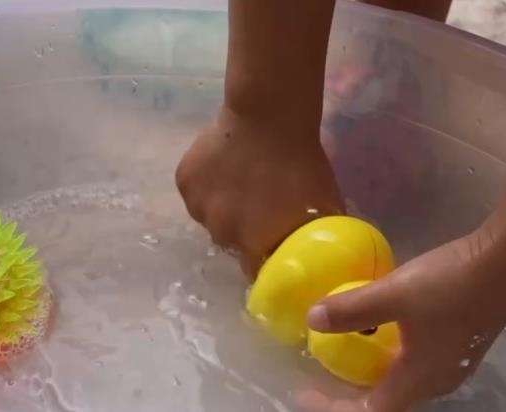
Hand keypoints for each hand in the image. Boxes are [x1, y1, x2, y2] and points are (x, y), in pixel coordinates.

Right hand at [175, 108, 344, 276]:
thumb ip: (310, 238)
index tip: (271, 243)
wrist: (271, 118)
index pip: (255, 270)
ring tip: (240, 182)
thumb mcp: (320, 208)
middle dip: (243, 230)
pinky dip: (207, 185)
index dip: (264, 258)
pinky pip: (196, 193)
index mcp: (253, 245)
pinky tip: (224, 166)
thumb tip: (317, 256)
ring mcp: (199, 208)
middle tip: (259, 205)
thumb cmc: (303, 164)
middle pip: (230, 242)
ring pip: (211, 217)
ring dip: (223, 207)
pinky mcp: (184, 182)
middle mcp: (222, 234)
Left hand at [300, 228, 505, 411]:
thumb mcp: (394, 293)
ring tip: (348, 356)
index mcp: (418, 379)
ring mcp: (452, 364)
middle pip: (387, 401)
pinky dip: (392, 359)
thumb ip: (352, 309)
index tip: (307, 394)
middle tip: (322, 376)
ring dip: (373, 376)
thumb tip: (312, 320)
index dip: (335, 408)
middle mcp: (436, 381)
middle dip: (352, 395)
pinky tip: (384, 333)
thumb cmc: (450, 284)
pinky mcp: (461, 344)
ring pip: (404, 382)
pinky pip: (417, 364)